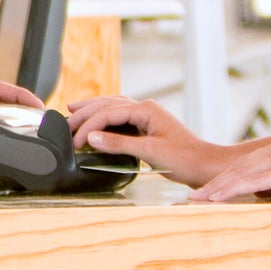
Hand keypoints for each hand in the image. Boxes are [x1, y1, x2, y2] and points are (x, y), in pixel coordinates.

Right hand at [67, 96, 219, 186]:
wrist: (205, 165)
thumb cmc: (185, 159)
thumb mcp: (150, 152)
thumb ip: (119, 144)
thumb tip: (91, 138)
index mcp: (147, 109)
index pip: (109, 112)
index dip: (88, 126)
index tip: (75, 141)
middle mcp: (146, 108)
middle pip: (108, 104)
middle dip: (85, 112)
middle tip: (65, 122)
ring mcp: (147, 115)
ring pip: (113, 106)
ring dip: (93, 110)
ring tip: (74, 110)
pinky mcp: (148, 125)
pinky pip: (120, 116)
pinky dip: (104, 117)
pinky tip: (97, 120)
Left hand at [187, 134, 270, 205]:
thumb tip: (262, 195)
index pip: (246, 165)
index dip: (224, 179)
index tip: (207, 192)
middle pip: (238, 167)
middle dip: (214, 183)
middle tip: (193, 199)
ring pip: (241, 173)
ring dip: (217, 188)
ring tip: (197, 201)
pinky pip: (254, 181)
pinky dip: (232, 190)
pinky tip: (217, 199)